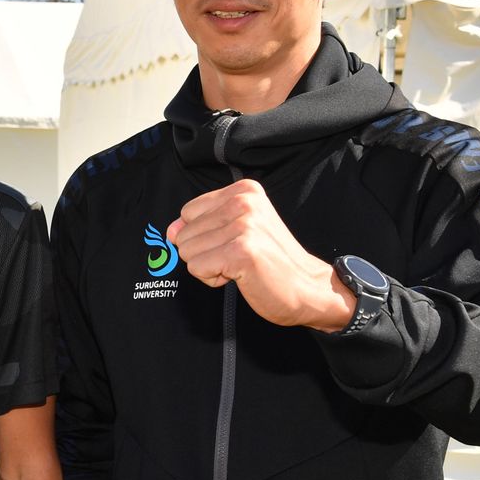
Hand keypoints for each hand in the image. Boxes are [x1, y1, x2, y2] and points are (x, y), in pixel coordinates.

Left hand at [166, 179, 354, 331]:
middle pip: (185, 233)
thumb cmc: (272, 262)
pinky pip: (197, 268)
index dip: (204, 235)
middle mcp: (244, 202)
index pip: (188, 212)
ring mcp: (243, 225)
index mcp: (243, 191)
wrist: (309, 288)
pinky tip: (240, 276)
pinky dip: (213, 279)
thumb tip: (170, 231)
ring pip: (188, 252)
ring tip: (241, 266)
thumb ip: (201, 226)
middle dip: (206, 254)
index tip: (234, 243)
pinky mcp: (241, 251)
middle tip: (240, 259)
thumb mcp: (236, 232)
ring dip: (210, 267)